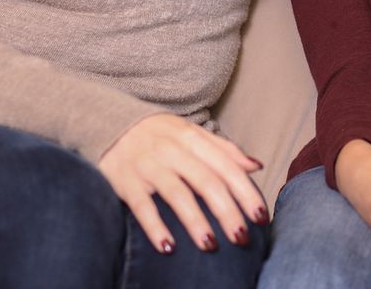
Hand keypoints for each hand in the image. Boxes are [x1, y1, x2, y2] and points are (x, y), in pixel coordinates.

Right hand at [98, 112, 265, 254]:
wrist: (109, 123)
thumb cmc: (160, 133)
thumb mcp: (192, 133)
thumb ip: (223, 149)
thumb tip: (256, 166)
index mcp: (193, 138)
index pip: (226, 167)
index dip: (245, 192)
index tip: (261, 215)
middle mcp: (173, 150)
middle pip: (207, 182)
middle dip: (227, 211)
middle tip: (242, 238)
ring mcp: (149, 166)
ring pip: (178, 194)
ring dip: (195, 221)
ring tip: (211, 246)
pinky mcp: (125, 181)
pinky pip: (142, 206)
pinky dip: (155, 226)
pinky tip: (168, 247)